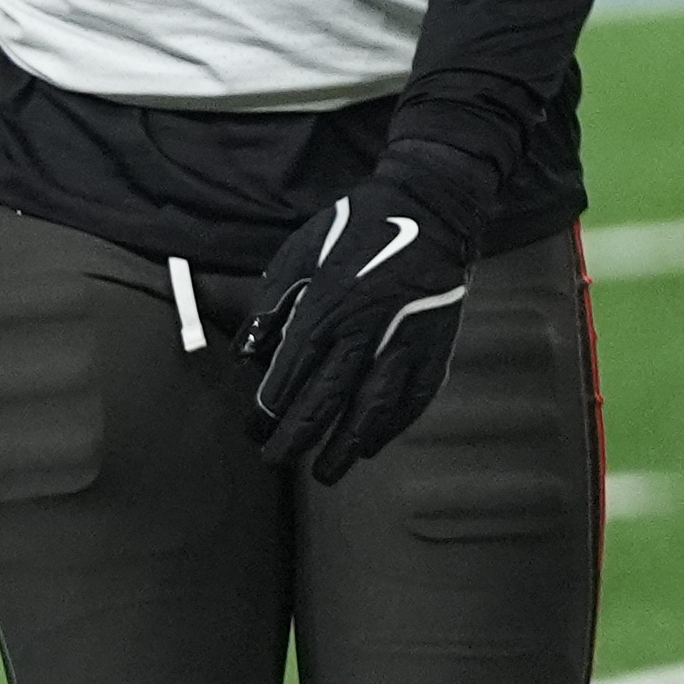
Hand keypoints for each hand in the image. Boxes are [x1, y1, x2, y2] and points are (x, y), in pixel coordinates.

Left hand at [237, 169, 472, 484]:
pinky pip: (412, 400)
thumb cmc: (354, 229)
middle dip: (297, 437)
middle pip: (324, 400)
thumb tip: (247, 354)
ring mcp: (404, 344)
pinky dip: (391, 427)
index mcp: (324, 308)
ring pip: (370, 410)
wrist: (429, 211)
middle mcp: (363, 333)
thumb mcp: (297, 252)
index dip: (269, 409)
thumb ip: (269, 304)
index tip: (254, 430)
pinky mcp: (436, 349)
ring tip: (326, 472)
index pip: (290, 373)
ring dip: (344, 446)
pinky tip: (371, 445)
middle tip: (276, 461)